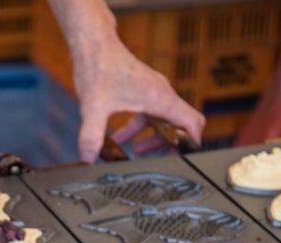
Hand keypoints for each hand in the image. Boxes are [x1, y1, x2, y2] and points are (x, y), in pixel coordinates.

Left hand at [73, 40, 204, 162]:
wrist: (93, 43)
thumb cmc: (98, 67)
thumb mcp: (92, 108)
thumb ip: (91, 137)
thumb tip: (88, 160)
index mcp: (159, 98)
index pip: (192, 122)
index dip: (192, 143)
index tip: (183, 158)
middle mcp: (161, 92)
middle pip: (179, 124)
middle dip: (169, 145)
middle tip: (158, 162)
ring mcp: (153, 89)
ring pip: (163, 119)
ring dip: (152, 137)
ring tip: (135, 152)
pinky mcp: (143, 87)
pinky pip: (148, 112)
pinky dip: (137, 126)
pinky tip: (119, 137)